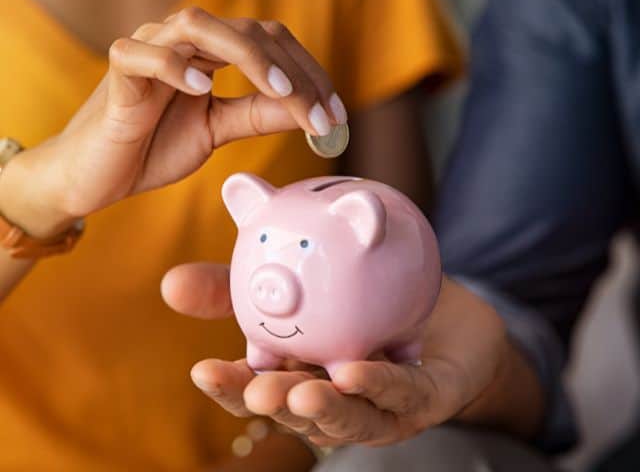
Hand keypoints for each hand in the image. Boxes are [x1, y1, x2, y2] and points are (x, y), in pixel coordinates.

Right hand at [0, 8, 346, 236]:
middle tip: (322, 115)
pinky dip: (172, 66)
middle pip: (249, 32)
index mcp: (212, 54)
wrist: (99, 175)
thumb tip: (307, 111)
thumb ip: (257, 116)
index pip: (271, 45)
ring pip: (199, 26)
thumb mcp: (217, 131)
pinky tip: (202, 89)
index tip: (336, 116)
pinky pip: (141, 54)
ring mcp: (149, 50)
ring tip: (280, 93)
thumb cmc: (154, 146)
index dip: (308, 75)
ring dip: (248, 57)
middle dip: (293, 73)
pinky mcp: (118, 73)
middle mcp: (184, 42)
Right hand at [162, 265, 544, 446]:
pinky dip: (378, 386)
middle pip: (295, 412)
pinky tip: (356, 371)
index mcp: (299, 375)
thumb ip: (239, 286)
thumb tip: (169, 281)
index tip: (202, 371)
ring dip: (322, 410)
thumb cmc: (362, 301)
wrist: (440, 302)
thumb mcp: (298, 284)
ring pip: (347, 418)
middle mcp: (333, 399)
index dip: (231, 386)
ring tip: (299, 394)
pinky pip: (400, 395)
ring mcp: (377, 407)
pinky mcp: (422, 400)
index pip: (257, 388)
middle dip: (273, 405)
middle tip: (255, 390)